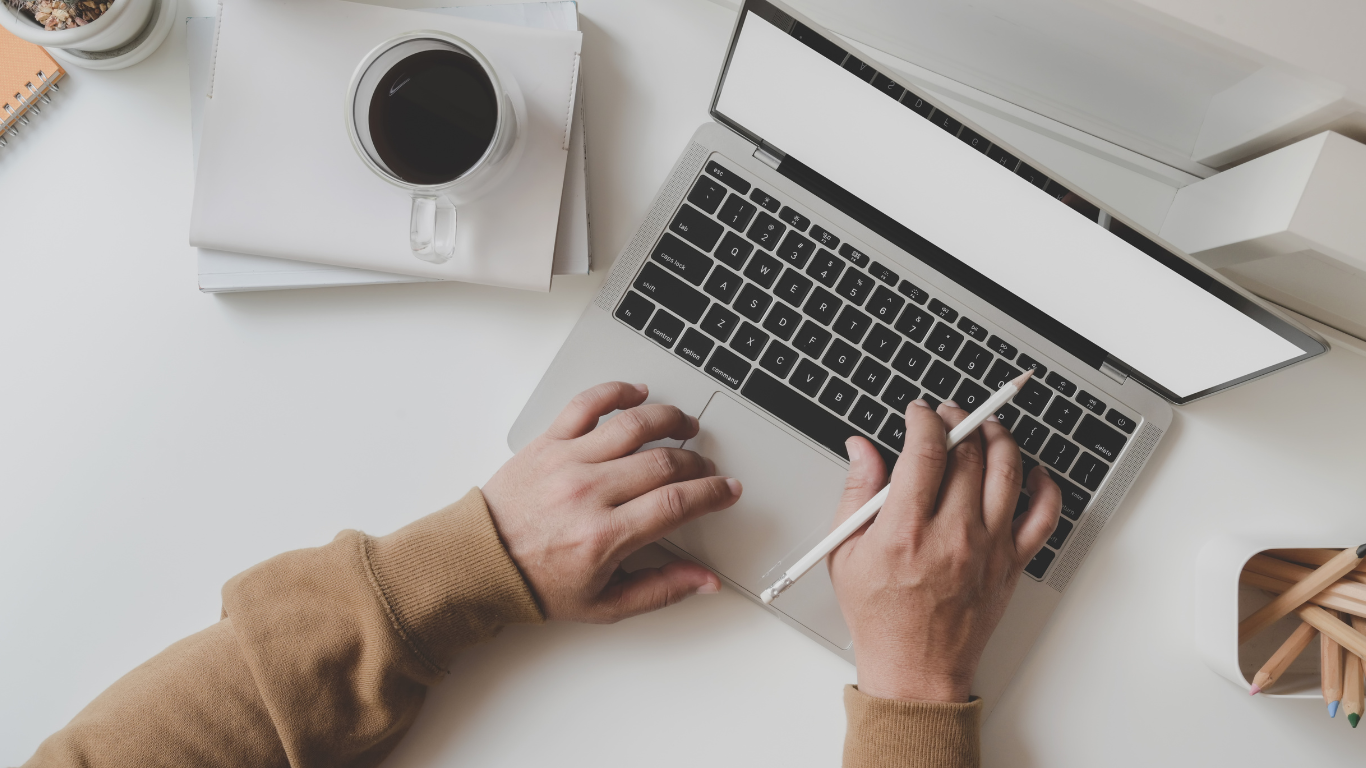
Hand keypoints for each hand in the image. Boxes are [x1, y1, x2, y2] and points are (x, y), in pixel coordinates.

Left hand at [482, 382, 741, 622]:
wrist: (480, 562)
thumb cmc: (537, 583)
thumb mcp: (605, 604)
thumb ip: (661, 590)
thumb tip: (705, 581)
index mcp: (604, 536)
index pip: (676, 503)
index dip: (712, 494)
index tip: (727, 490)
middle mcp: (588, 492)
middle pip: (663, 462)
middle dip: (696, 463)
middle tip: (705, 470)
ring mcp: (567, 461)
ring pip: (633, 424)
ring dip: (670, 419)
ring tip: (685, 425)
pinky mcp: (548, 441)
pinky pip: (587, 403)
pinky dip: (617, 391)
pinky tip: (637, 394)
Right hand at [828, 400, 1060, 702]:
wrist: (916, 671)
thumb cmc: (880, 617)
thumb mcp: (846, 554)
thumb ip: (856, 493)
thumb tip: (861, 449)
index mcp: (906, 531)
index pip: (927, 450)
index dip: (924, 419)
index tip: (918, 413)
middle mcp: (953, 535)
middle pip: (969, 453)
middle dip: (959, 420)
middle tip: (948, 415)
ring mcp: (989, 548)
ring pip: (1008, 471)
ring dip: (998, 437)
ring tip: (985, 427)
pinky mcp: (1012, 564)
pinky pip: (1044, 515)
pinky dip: (1043, 485)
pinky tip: (1029, 471)